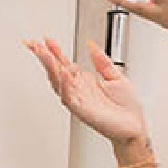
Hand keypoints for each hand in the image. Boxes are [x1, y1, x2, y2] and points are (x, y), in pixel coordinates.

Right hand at [24, 34, 148, 148]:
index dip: (55, 50)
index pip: (64, 62)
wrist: (134, 128)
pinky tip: (63, 72)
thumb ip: (101, 60)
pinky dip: (65, 84)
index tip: (46, 39)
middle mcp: (78, 90)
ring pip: (58, 82)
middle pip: (56, 71)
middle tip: (34, 44)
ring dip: (50, 68)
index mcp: (84, 81)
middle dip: (44, 57)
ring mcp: (78, 100)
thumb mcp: (115, 76)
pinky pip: (70, 97)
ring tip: (44, 53)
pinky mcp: (82, 110)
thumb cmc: (126, 108)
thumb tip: (90, 44)